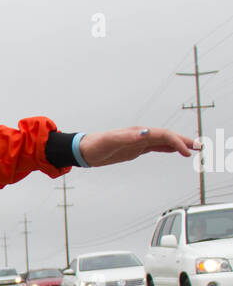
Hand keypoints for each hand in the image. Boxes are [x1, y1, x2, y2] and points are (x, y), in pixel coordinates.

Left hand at [78, 126, 200, 167]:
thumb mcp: (110, 142)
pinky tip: (174, 150)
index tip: (186, 152)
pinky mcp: (135, 149)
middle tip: (199, 147)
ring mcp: (139, 142)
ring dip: (178, 144)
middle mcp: (141, 135)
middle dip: (183, 141)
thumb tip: (146, 133)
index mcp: (138, 133)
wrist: (85, 150)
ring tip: (193, 149)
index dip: (176, 142)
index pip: (163, 135)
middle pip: (167, 136)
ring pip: (163, 141)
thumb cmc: (96, 145)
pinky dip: (167, 147)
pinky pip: (156, 147)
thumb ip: (128, 138)